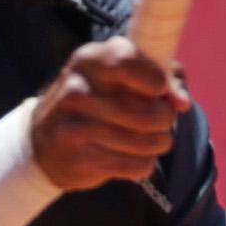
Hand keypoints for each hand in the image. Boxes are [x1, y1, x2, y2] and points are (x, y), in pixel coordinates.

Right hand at [33, 36, 183, 192]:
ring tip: (149, 140)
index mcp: (88, 60)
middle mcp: (77, 91)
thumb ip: (163, 76)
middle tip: (160, 120)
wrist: (43, 142)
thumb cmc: (98, 100)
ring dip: (158, 143)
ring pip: (147, 142)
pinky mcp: (80, 160)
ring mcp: (75, 127)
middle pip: (150, 112)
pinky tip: (133, 157)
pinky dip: (143, 164)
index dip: (156, 80)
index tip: (159, 90)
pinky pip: (136, 165)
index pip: (128, 61)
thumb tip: (182, 102)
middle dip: (166, 120)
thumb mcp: (121, 75)